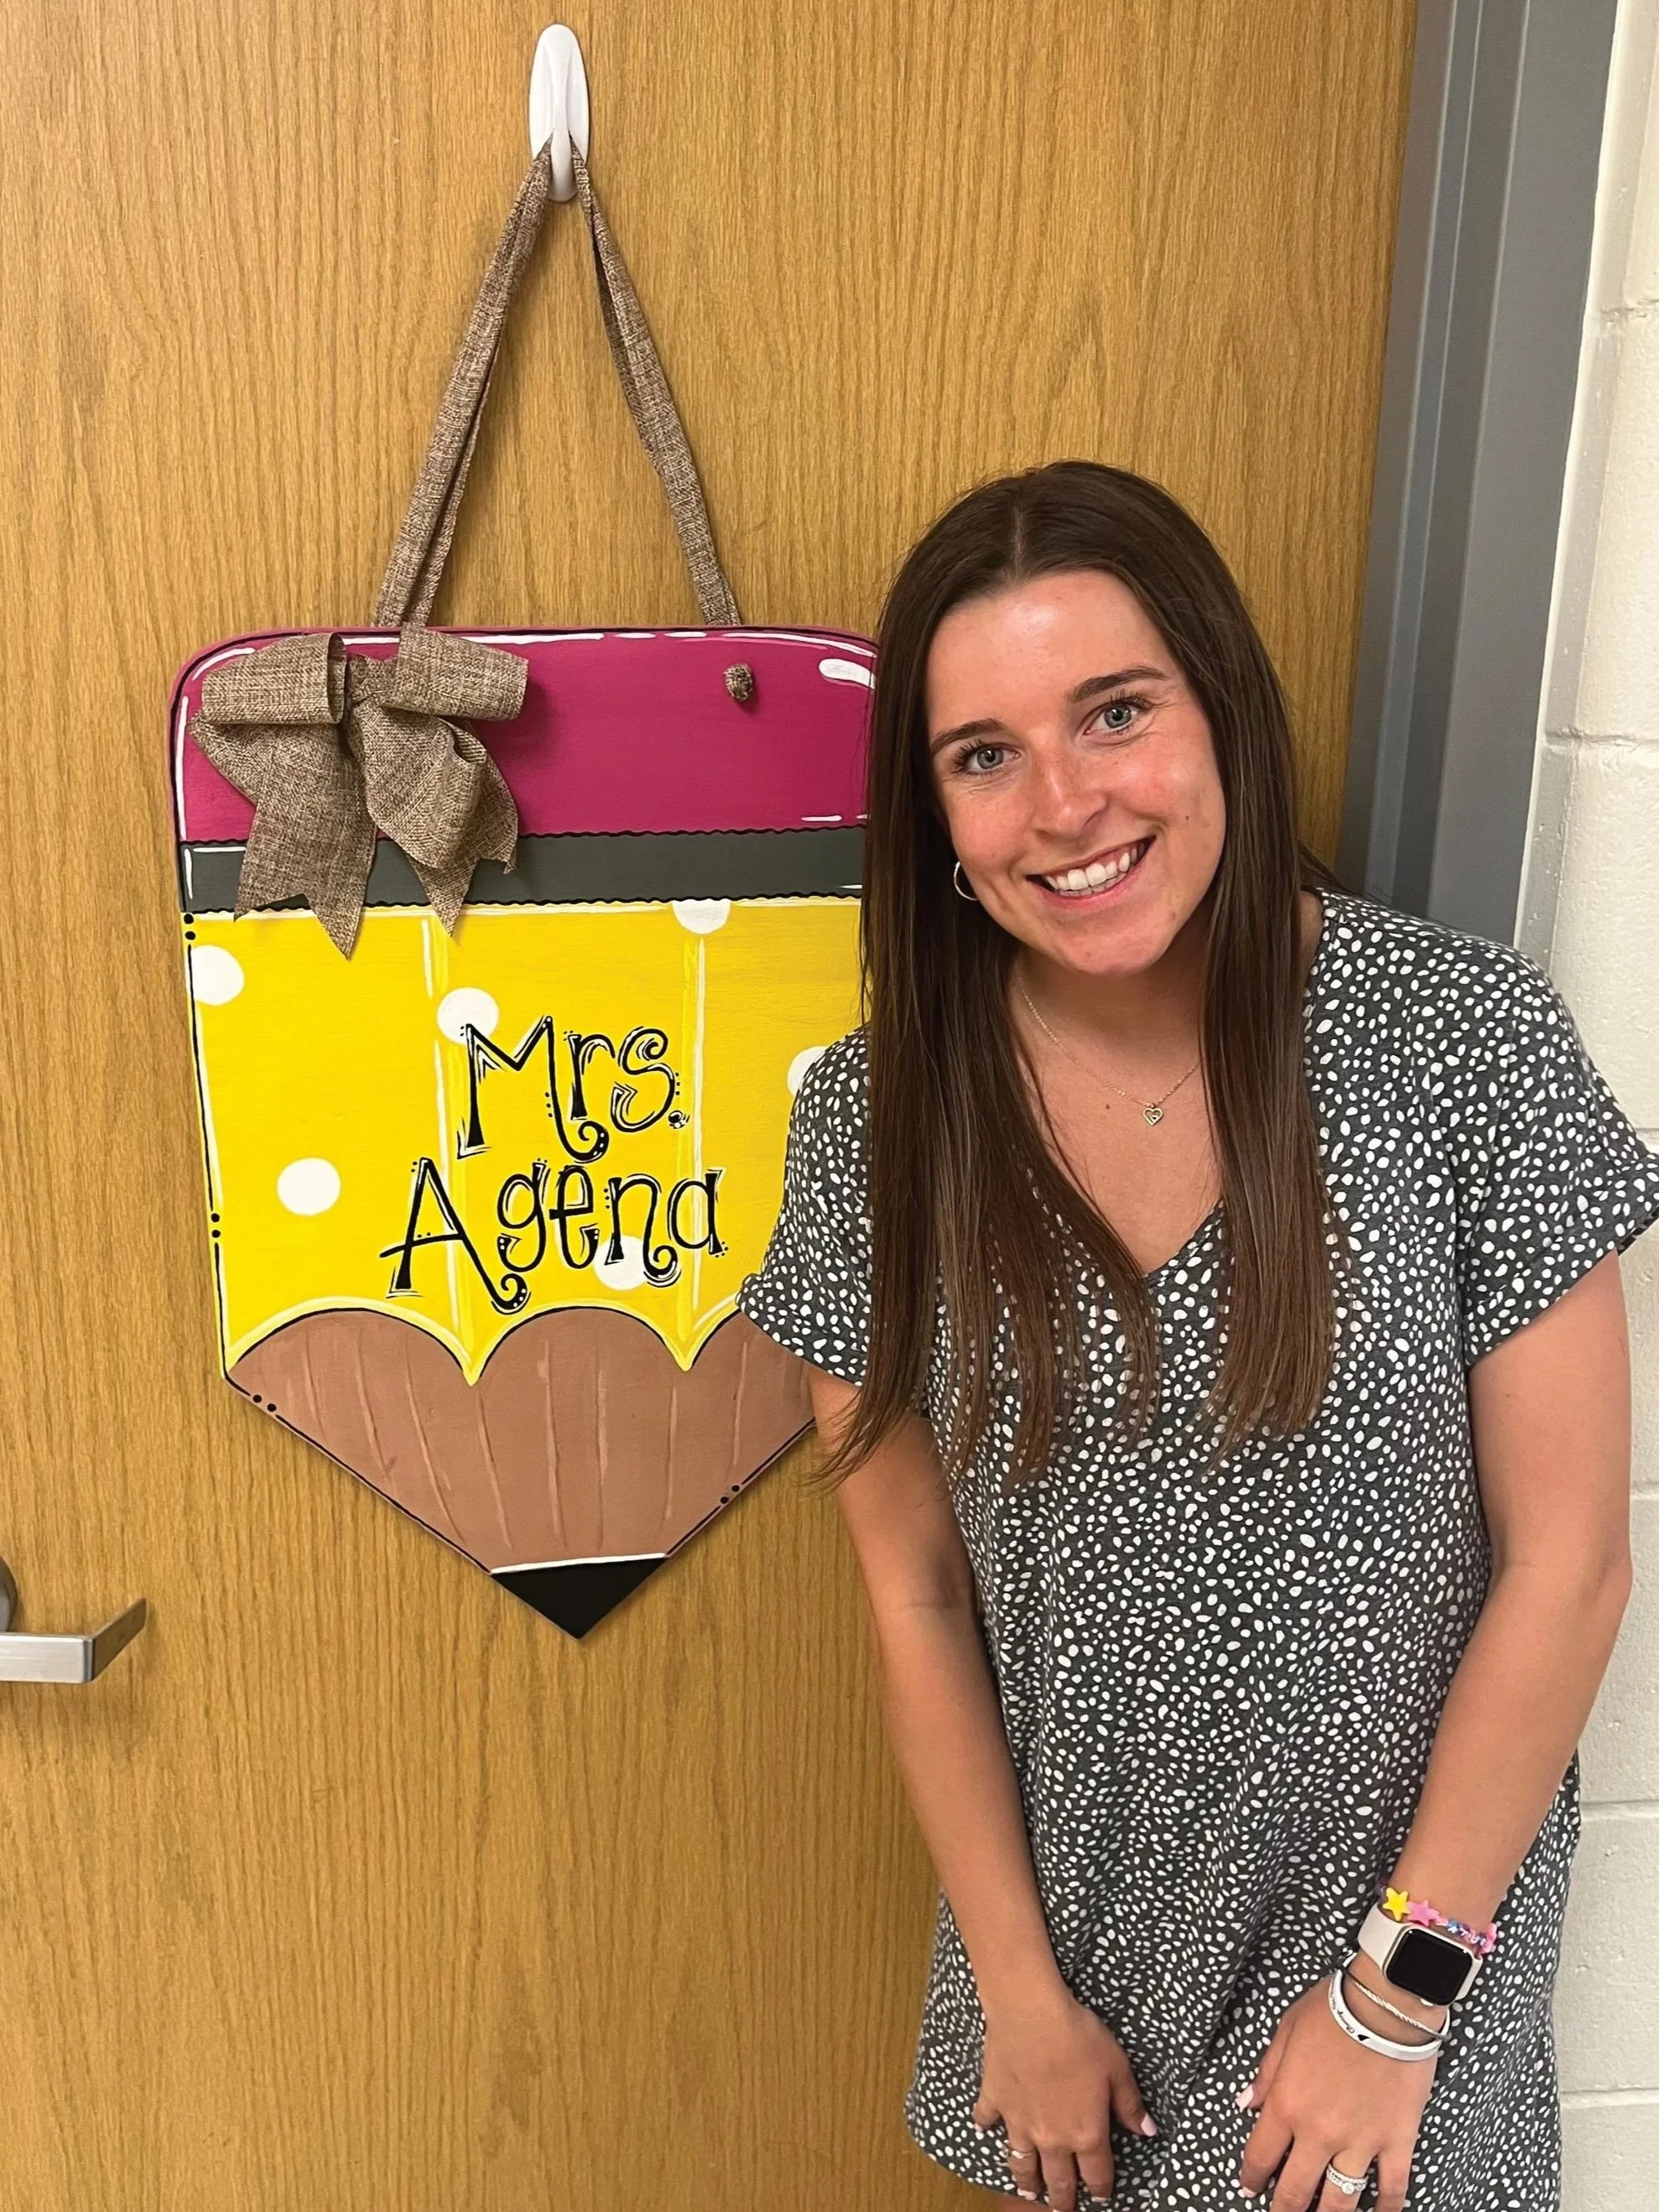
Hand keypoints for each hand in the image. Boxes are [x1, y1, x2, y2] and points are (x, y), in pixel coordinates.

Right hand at [972, 1983, 1156, 2206]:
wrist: (1031, 2015)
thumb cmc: (1080, 2039)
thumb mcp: (1117, 2068)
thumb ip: (1130, 2104)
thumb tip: (1148, 2131)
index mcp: (1086, 2133)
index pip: (1096, 2174)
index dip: (1101, 2190)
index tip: (1101, 2198)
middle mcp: (1052, 2138)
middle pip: (1058, 2180)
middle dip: (1062, 2199)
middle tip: (1062, 2209)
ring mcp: (1019, 2122)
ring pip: (1021, 2163)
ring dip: (1025, 2180)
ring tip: (1028, 2191)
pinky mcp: (994, 2101)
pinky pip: (986, 2120)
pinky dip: (984, 2127)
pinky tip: (981, 2130)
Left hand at [1238, 1974, 1437, 2210]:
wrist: (1386, 2006)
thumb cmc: (1334, 2010)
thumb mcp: (1286, 2030)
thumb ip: (1266, 2072)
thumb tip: (1246, 2102)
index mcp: (1287, 2104)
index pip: (1261, 2155)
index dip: (1251, 2177)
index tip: (1248, 2188)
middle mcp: (1319, 2133)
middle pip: (1296, 2190)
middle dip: (1284, 2210)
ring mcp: (1360, 2142)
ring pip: (1340, 2201)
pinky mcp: (1396, 2141)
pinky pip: (1392, 2188)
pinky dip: (1387, 2210)